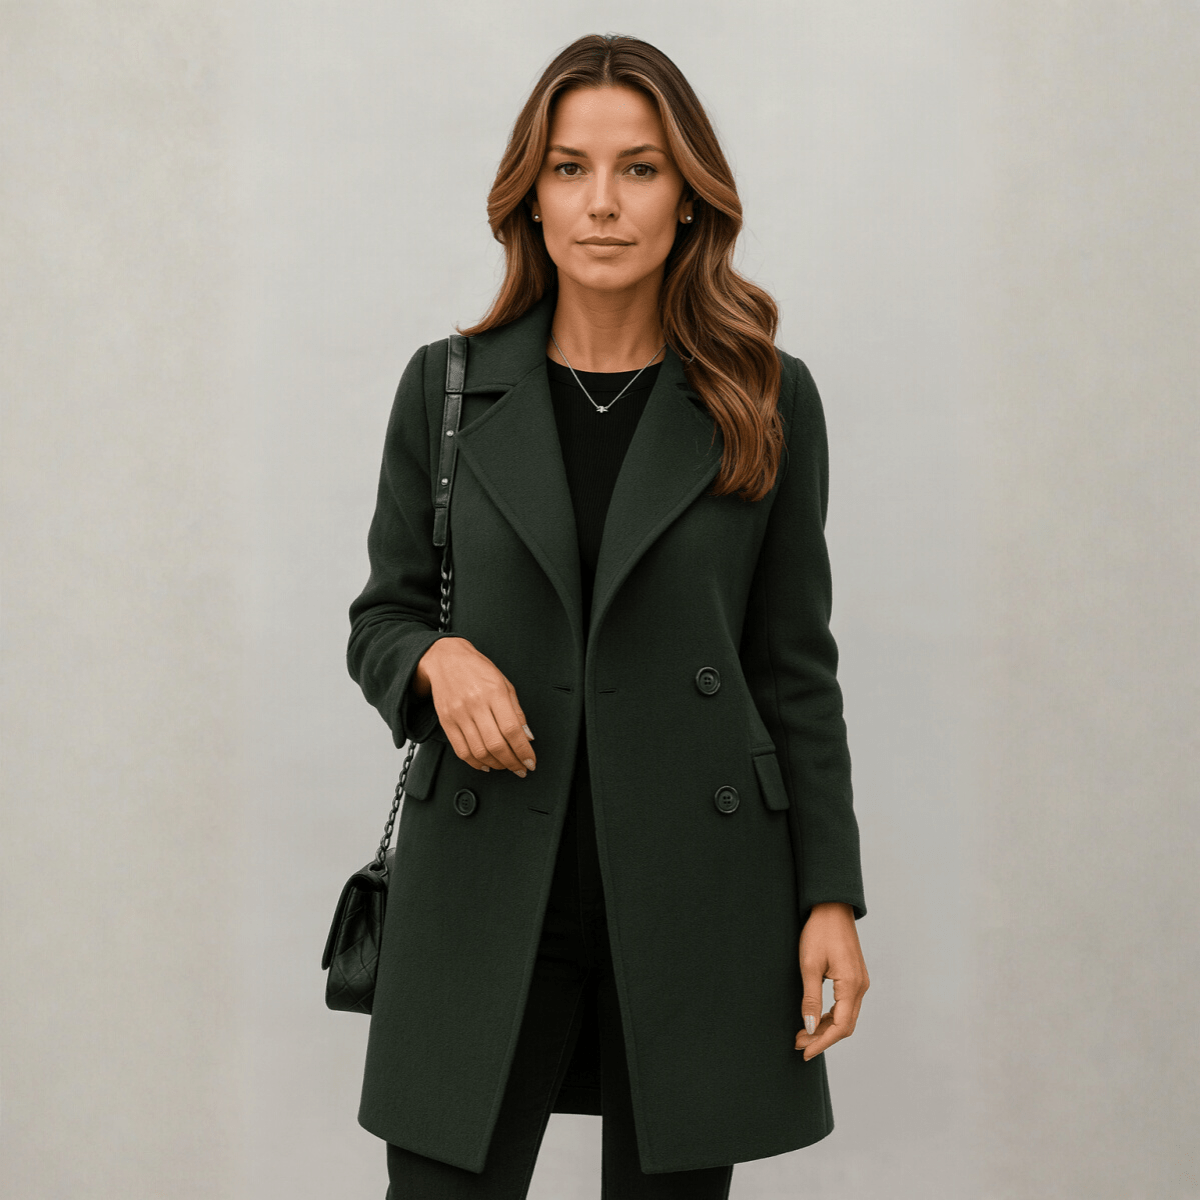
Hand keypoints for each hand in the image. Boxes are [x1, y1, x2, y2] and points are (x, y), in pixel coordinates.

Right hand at [414, 638, 537, 776]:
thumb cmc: (477, 669)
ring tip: (506, 766)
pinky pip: (461, 750)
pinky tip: (486, 765)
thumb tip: (528, 736)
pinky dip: (475, 763)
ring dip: (496, 765)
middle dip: (512, 762)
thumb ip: (517, 711)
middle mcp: (475, 704)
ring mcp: (459, 714)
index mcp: (494, 692)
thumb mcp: (504, 683)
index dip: (523, 750)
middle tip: (521, 768)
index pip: (512, 730)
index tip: (530, 761)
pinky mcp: (446, 722)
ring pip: (479, 751)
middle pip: (496, 744)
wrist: (446, 659)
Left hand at [793, 901, 868, 1059]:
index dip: (821, 1043)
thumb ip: (810, 999)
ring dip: (825, 1028)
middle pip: (845, 1026)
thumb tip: (808, 1028)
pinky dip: (831, 1016)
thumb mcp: (809, 966)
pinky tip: (815, 1019)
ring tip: (802, 1034)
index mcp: (851, 985)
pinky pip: (846, 1006)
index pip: (839, 1027)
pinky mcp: (855, 977)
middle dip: (822, 1038)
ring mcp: (860, 982)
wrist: (832, 908)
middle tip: (798, 1044)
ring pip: (846, 1017)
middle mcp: (860, 987)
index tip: (804, 1052)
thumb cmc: (819, 933)